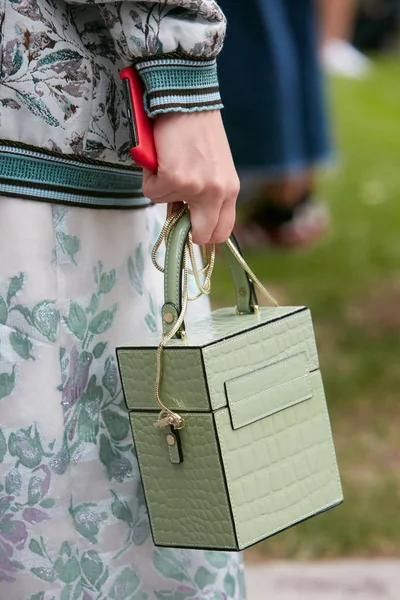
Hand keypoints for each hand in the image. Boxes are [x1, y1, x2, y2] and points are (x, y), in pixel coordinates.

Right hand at [142, 110, 239, 244]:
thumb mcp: (213, 165)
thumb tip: (183, 214)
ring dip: (162, 188)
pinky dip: (149, 175)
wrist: (186, 96)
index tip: (191, 231)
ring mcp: (196, 188)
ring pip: (167, 207)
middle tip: (173, 209)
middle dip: (183, 230)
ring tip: (169, 161)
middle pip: (202, 236)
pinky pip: (152, 192)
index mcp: (230, 190)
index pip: (222, 231)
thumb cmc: (197, 127)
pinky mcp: (174, 179)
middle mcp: (217, 193)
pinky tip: (160, 155)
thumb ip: (205, 192)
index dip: (204, 235)